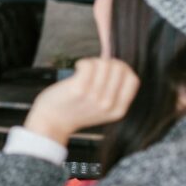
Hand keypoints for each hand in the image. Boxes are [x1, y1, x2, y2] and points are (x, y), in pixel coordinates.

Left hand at [24, 58, 139, 144]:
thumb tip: (119, 65)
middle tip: (93, 68)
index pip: (133, 80)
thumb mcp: (102, 109)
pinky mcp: (79, 90)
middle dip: (106, 63)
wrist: (51, 122)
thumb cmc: (74, 110)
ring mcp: (94, 97)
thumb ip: (114, 93)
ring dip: (93, 62)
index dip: (123, 69)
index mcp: (118, 110)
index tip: (109, 69)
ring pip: (104, 64)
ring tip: (84, 69)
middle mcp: (108, 104)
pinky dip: (83, 62)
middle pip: (119, 68)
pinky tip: (77, 67)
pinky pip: (89, 65)